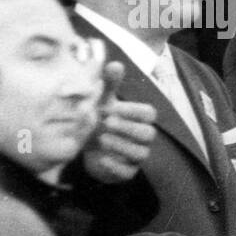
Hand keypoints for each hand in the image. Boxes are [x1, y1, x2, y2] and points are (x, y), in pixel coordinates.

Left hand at [80, 63, 157, 183]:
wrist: (86, 146)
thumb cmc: (98, 119)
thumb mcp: (101, 100)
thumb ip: (109, 83)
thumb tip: (115, 64)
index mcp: (140, 119)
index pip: (149, 114)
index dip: (133, 110)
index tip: (113, 107)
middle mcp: (143, 138)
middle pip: (148, 134)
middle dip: (127, 128)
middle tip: (106, 122)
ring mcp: (136, 156)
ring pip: (140, 153)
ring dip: (121, 145)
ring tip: (101, 138)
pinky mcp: (126, 172)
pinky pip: (128, 172)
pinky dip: (115, 165)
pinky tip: (101, 157)